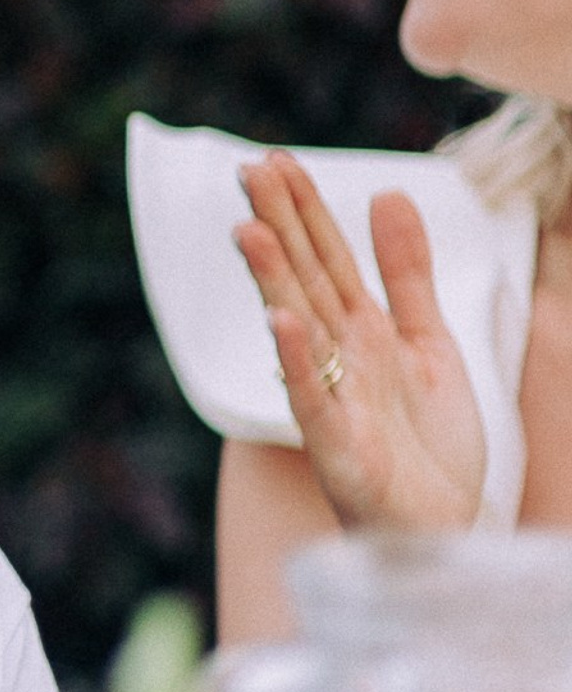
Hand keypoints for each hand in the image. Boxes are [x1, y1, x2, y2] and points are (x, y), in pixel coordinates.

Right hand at [232, 153, 484, 535]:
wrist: (442, 532)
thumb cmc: (428, 449)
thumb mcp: (430, 344)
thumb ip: (407, 274)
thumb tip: (387, 193)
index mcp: (361, 334)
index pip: (327, 258)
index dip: (304, 210)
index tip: (276, 159)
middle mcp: (339, 362)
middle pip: (306, 282)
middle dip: (279, 228)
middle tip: (249, 171)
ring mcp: (335, 403)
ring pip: (300, 331)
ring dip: (273, 282)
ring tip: (250, 232)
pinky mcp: (340, 450)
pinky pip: (313, 401)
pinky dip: (298, 363)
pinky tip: (283, 323)